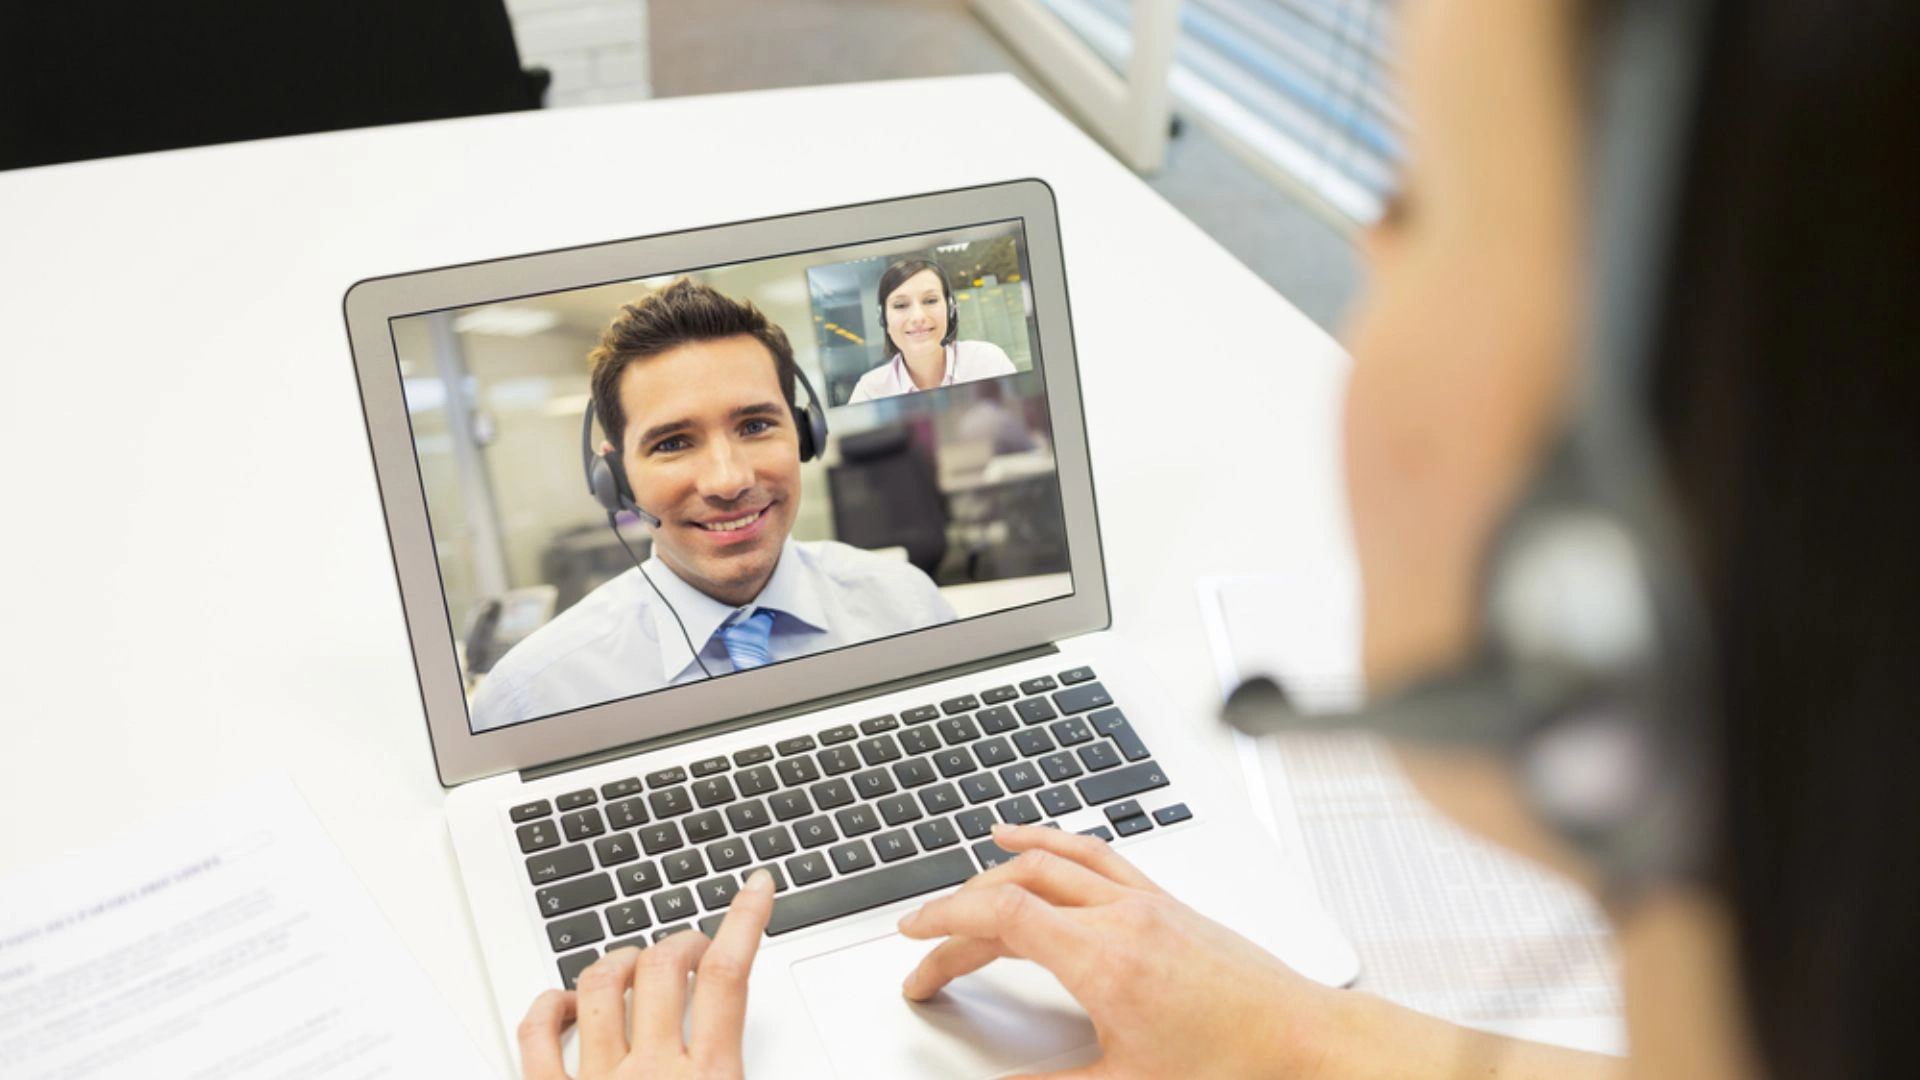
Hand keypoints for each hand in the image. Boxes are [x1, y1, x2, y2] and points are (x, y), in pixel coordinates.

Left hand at [518, 869, 775, 1079]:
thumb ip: (747, 1072)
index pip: (727, 977)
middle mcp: (651, 1075)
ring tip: (631, 964)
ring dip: (618, 961)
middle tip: (691, 945)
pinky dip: (546, 1008)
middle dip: (678, 942)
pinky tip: (561, 1003)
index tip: (755, 887)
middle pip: (662, 968)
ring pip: (598, 987)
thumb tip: (787, 1055)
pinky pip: (535, 1037)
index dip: (744, 920)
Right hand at [897, 824, 1338, 1079]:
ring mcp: (1148, 903)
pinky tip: (1049, 848)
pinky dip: (1060, 845)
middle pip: (1016, 886)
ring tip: (969, 867)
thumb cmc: (1234, 1063)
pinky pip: (1101, 856)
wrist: (1306, 1041)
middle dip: (960, 911)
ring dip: (1004, 861)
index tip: (913, 944)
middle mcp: (1122, 916)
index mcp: (1102, 958)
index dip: (944, 926)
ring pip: (1056, 859)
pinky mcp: (1170, 905)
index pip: (999, 917)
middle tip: (928, 946)